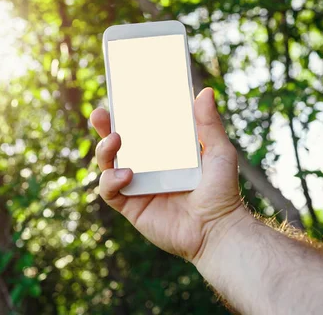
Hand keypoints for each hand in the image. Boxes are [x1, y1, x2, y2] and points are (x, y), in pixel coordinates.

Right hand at [90, 87, 244, 263]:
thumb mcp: (219, 152)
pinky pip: (109, 191)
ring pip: (106, 164)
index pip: (139, 128)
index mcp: (163, 152)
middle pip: (116, 143)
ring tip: (116, 140)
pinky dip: (111, 180)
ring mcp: (136, 187)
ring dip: (104, 150)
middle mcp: (146, 168)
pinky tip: (126, 174)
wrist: (218, 230)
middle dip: (103, 127)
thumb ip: (209, 124)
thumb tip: (205, 92)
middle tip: (100, 114)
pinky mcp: (130, 206)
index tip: (118, 94)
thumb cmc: (222, 192)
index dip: (125, 113)